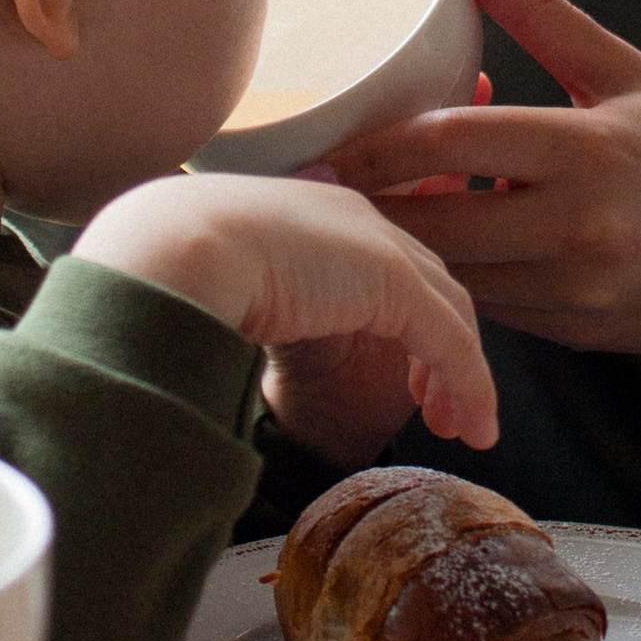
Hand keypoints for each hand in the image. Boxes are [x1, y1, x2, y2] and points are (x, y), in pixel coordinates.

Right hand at [74, 173, 499, 460]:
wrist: (171, 250)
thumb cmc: (170, 265)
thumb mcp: (221, 276)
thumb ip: (251, 296)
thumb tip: (239, 331)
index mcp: (316, 212)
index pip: (386, 263)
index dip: (410, 317)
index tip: (412, 374)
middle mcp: (356, 219)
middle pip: (430, 284)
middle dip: (447, 350)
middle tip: (445, 410)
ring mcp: (378, 246)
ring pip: (450, 313)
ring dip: (465, 376)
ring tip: (464, 429)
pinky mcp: (392, 281)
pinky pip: (449, 341)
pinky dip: (470, 385)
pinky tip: (471, 428)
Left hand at [328, 0, 640, 357]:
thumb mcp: (623, 70)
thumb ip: (538, 11)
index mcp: (586, 149)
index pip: (451, 144)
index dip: (376, 147)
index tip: (326, 142)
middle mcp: (577, 227)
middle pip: (434, 224)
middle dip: (370, 208)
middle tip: (319, 185)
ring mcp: (574, 289)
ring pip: (453, 275)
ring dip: (407, 247)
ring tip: (364, 213)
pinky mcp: (572, 331)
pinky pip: (488, 308)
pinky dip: (454, 278)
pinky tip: (434, 248)